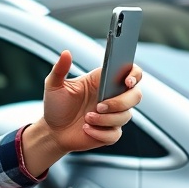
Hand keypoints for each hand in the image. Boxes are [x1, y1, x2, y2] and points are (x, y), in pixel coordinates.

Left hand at [22, 50, 142, 176]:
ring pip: (126, 116)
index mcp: (102, 81)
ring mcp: (113, 115)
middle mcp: (112, 97)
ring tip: (86, 118)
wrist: (52, 131)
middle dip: (120, 102)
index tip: (127, 81)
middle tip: (98, 106)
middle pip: (135, 95)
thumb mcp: (53, 85)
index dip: (134, 75)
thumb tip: (66, 53)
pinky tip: (87, 129)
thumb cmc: (55, 106)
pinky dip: (100, 133)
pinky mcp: (110, 133)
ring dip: (105, 119)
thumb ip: (60, 69)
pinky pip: (115, 134)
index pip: (130, 72)